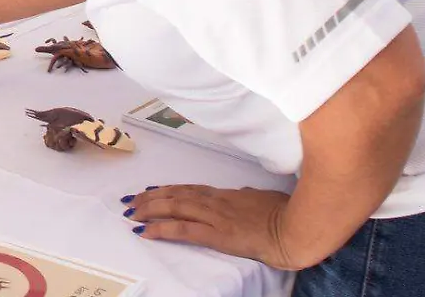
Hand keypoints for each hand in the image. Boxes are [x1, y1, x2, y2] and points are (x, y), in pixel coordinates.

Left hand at [128, 185, 307, 269]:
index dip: (167, 190)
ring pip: (175, 208)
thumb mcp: (260, 199)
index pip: (189, 189)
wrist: (293, 229)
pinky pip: (184, 230)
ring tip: (132, 214)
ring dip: (150, 210)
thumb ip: (245, 197)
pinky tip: (146, 232)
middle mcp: (215, 201)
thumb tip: (240, 195)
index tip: (151, 191)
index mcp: (225, 194)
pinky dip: (162, 229)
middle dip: (151, 198)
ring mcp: (215, 216)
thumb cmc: (282, 214)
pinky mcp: (217, 234)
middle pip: (176, 195)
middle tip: (131, 202)